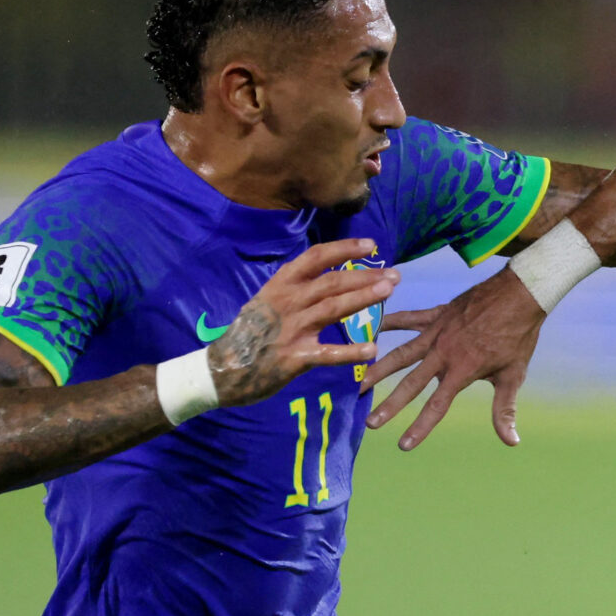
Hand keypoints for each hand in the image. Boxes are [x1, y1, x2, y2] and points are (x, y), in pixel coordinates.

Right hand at [208, 240, 398, 407]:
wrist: (221, 369)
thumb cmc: (249, 333)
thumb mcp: (267, 301)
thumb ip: (296, 290)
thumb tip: (330, 276)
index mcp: (281, 285)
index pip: (316, 258)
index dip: (344, 249)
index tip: (371, 246)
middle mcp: (287, 302)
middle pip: (332, 282)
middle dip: (365, 276)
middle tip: (394, 275)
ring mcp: (291, 329)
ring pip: (333, 308)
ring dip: (363, 298)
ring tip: (389, 291)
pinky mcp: (295, 357)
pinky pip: (328, 353)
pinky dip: (351, 352)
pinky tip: (372, 349)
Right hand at [360, 267, 545, 449]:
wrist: (520, 294)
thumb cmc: (518, 337)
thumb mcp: (513, 375)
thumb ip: (504, 410)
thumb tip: (512, 441)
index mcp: (462, 370)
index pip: (437, 406)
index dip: (420, 427)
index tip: (403, 445)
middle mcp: (443, 353)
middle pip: (411, 384)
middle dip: (390, 405)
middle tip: (370, 422)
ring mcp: (436, 332)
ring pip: (400, 353)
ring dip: (378, 369)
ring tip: (359, 382)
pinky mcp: (436, 314)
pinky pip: (407, 319)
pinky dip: (389, 323)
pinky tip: (371, 329)